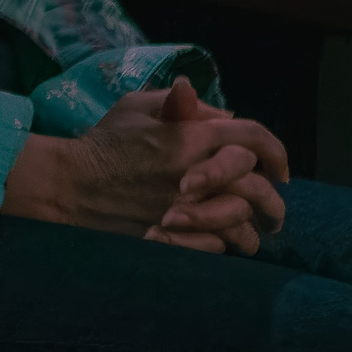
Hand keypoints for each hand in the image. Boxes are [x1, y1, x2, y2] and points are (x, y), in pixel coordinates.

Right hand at [3, 76, 288, 254]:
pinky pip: (217, 246)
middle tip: (274, 210)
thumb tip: (226, 115)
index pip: (253, 136)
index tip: (280, 169)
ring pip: (243, 224)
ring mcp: (184, 208)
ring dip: (252, 229)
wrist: (71, 184)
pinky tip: (221, 241)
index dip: (276, 151)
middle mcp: (193, 171)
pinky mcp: (173, 237)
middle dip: (273, 199)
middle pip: (258, 187)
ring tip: (253, 232)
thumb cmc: (105, 142)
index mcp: (189, 134)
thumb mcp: (136, 106)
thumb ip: (182, 104)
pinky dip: (224, 244)